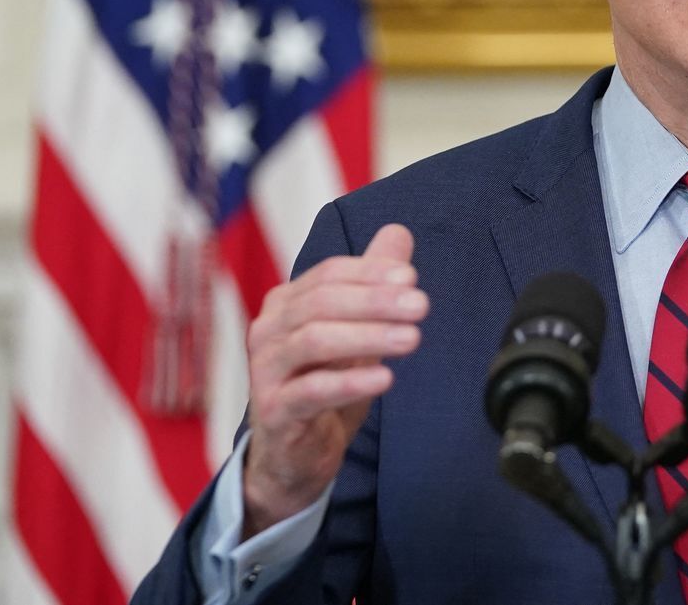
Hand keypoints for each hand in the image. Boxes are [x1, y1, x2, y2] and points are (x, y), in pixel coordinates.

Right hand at [241, 223, 426, 535]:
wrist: (293, 455)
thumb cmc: (321, 385)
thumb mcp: (353, 331)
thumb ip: (371, 283)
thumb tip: (398, 233)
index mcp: (286, 304)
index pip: (328, 274)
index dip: (369, 273)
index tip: (411, 277)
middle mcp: (269, 331)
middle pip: (321, 303)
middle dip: (374, 302)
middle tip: (420, 305)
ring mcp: (266, 371)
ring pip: (314, 341)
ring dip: (367, 337)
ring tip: (411, 339)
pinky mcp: (275, 411)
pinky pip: (310, 391)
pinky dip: (349, 383)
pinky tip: (384, 379)